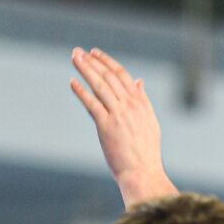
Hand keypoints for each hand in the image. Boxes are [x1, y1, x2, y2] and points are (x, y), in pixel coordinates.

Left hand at [70, 47, 175, 205]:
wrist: (142, 172)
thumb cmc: (145, 152)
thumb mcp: (149, 121)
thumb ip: (143, 100)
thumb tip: (139, 81)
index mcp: (141, 103)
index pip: (122, 75)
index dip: (107, 62)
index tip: (95, 54)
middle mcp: (130, 105)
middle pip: (109, 76)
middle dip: (92, 61)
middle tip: (78, 51)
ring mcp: (118, 114)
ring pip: (100, 85)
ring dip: (86, 69)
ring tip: (74, 58)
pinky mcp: (106, 126)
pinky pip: (92, 104)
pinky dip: (82, 91)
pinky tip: (73, 82)